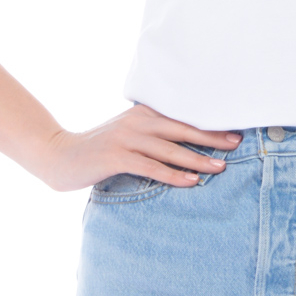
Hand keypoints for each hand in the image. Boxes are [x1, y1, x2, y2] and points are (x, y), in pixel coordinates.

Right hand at [35, 103, 242, 192]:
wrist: (59, 155)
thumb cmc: (98, 149)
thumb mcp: (127, 135)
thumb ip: (151, 135)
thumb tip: (186, 144)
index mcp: (142, 113)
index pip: (182, 117)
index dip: (208, 124)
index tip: (233, 130)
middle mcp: (137, 122)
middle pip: (182, 129)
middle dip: (211, 138)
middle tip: (237, 144)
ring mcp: (126, 138)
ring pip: (170, 150)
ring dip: (197, 159)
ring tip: (220, 168)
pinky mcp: (116, 157)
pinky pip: (151, 167)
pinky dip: (173, 175)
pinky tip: (190, 182)